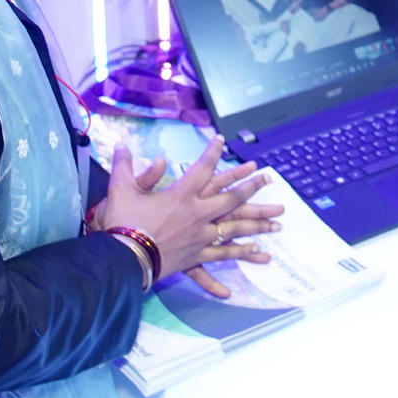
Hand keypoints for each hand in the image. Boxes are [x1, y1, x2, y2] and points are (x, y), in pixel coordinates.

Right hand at [104, 139, 283, 296]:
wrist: (125, 258)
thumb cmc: (123, 223)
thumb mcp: (121, 189)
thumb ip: (124, 166)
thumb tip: (121, 145)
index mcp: (182, 194)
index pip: (203, 167)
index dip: (212, 151)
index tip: (221, 140)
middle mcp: (198, 213)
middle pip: (232, 198)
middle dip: (252, 187)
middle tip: (269, 179)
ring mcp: (201, 237)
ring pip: (236, 228)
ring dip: (258, 223)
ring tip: (277, 222)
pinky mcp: (197, 256)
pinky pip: (223, 256)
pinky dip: (239, 254)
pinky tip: (256, 253)